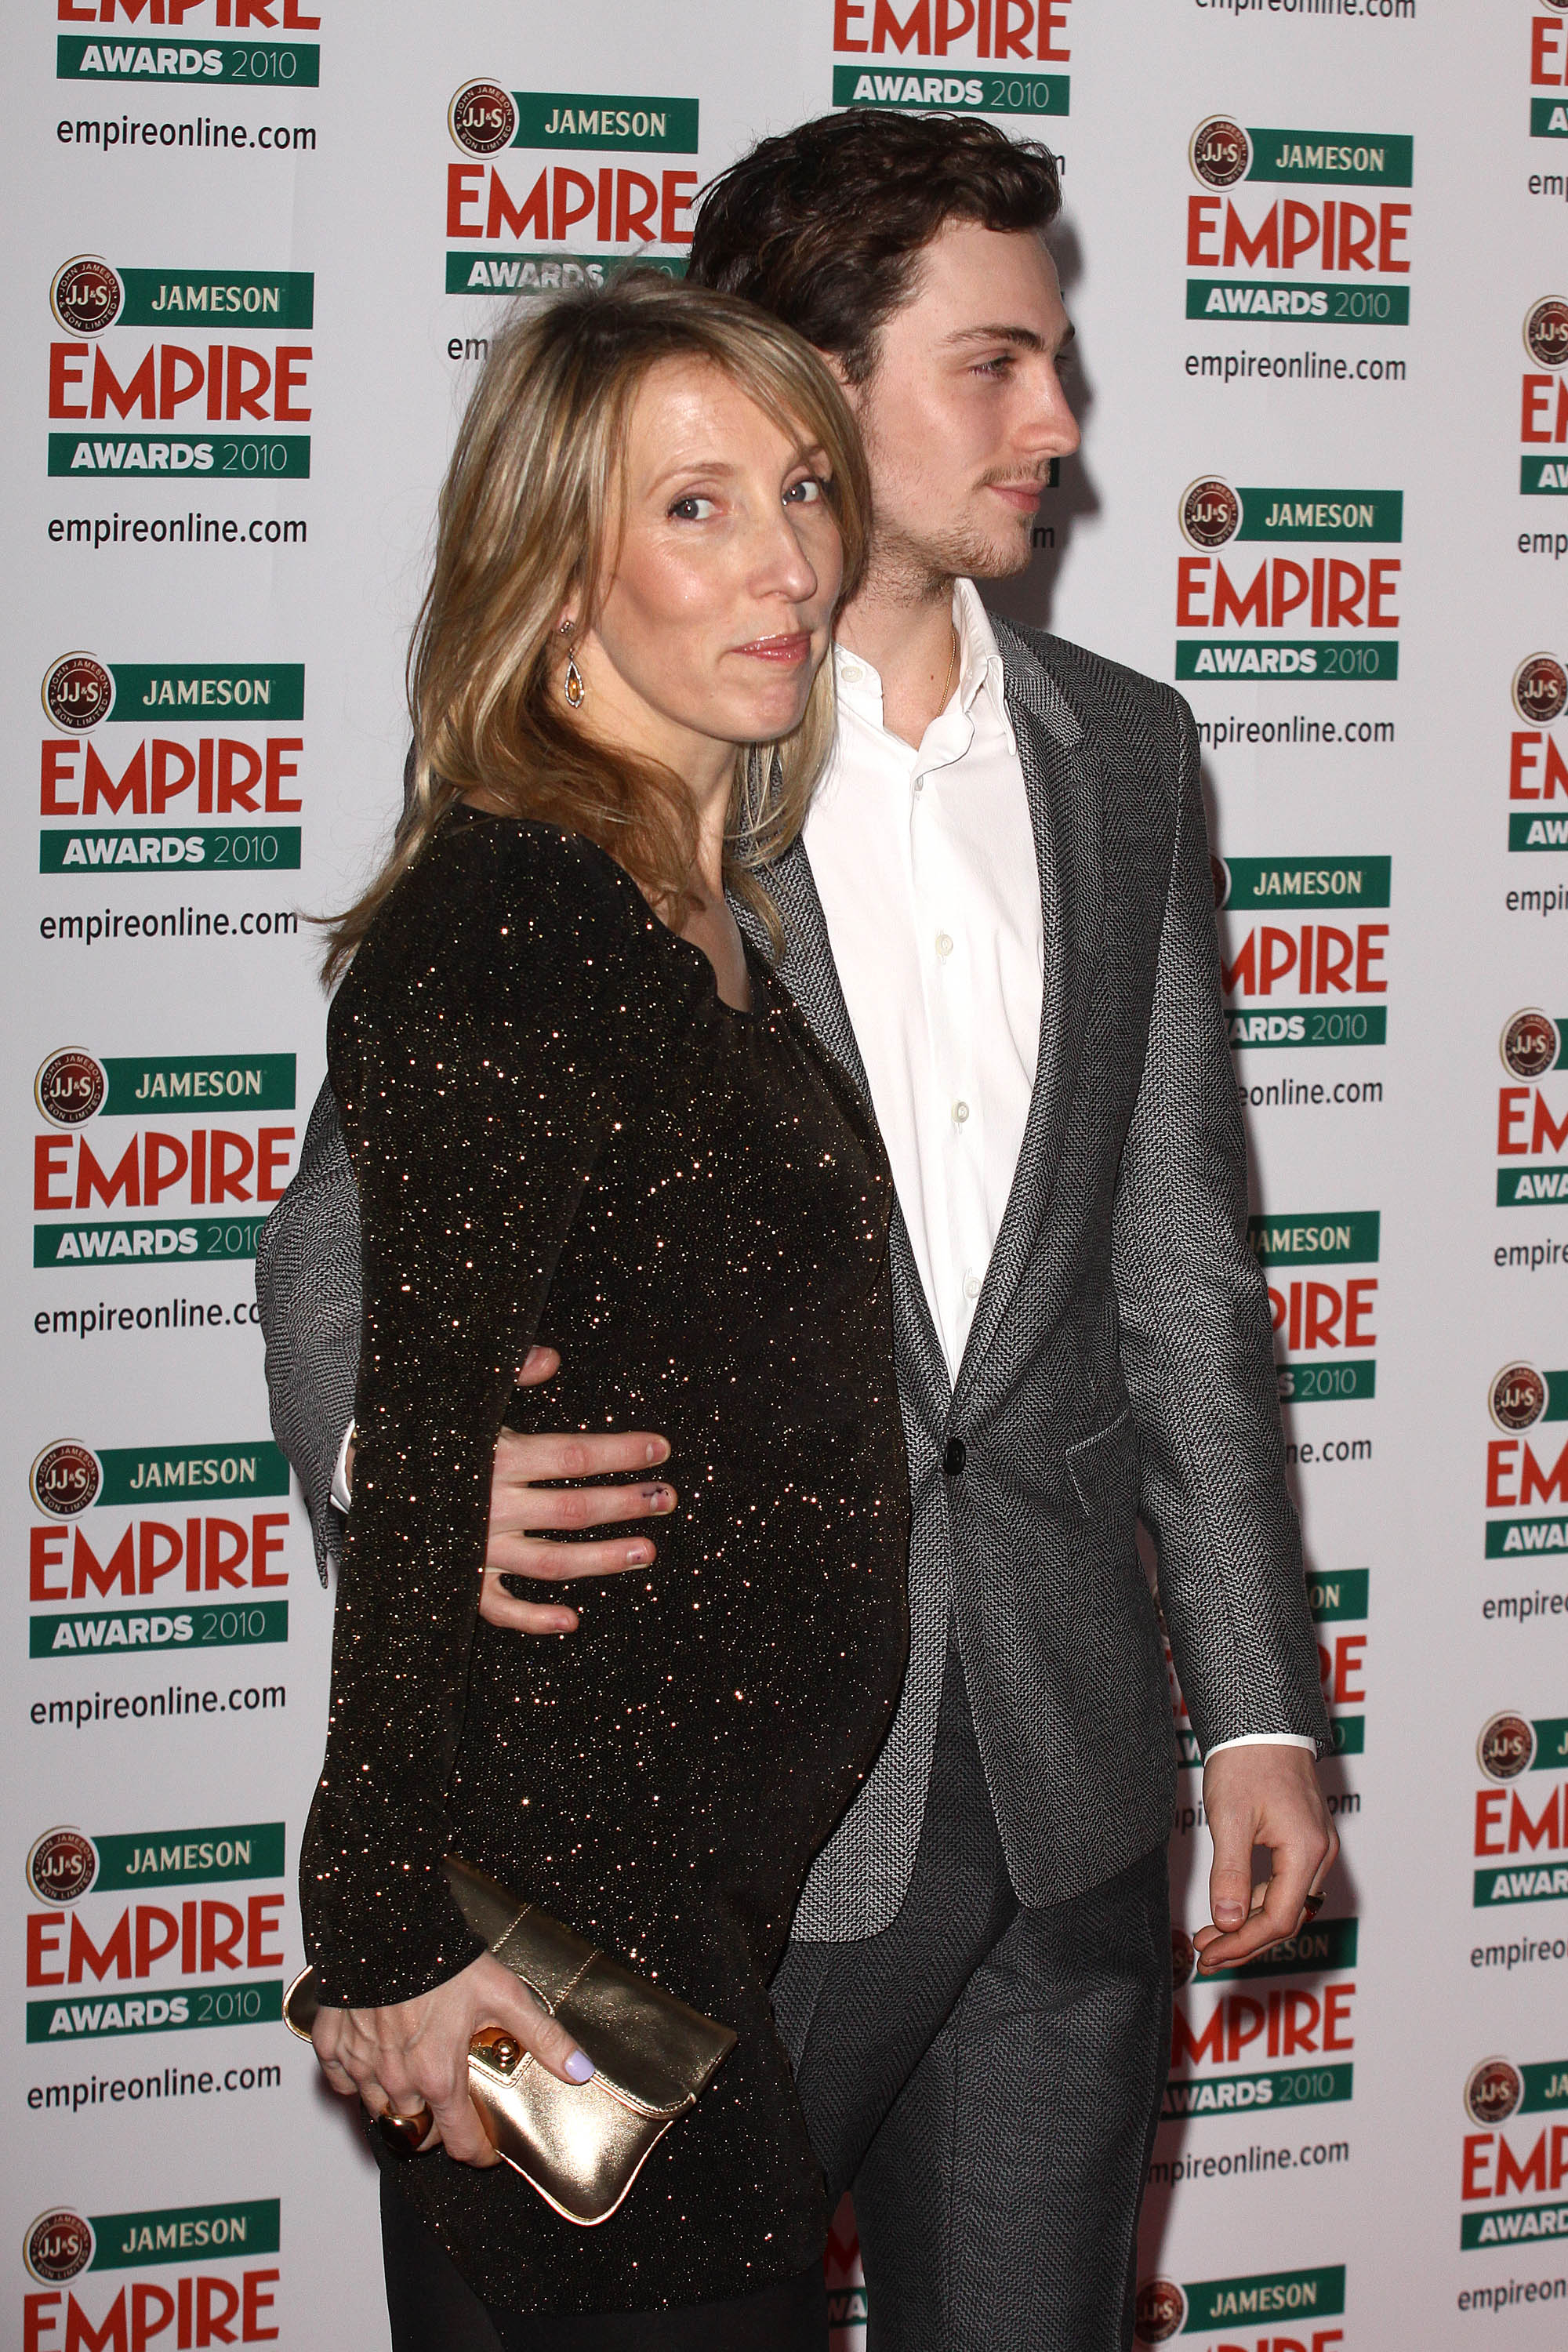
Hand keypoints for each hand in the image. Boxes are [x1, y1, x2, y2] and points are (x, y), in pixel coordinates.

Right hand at [309, 1948, 595, 2165]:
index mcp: (438, 2076)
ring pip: (378, 2111)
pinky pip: (342, 2081)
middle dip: (438, 2130)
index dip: (479, 2151)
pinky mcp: (333, 2043)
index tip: (489, 2146)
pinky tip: (374, 2062)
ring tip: (418, 2084)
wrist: (386, 1923)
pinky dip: (355, 2080)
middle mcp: (396, 2080)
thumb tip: (580, 2069)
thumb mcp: (504, 1995)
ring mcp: (361, 2064)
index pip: (459, 2143)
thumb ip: (542, 2036)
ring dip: (398, 2107)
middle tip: (455, 2107)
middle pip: (415, 2133)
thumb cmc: (442, 1959)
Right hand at [343, 1345, 674, 1637]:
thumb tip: (551, 1359)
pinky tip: (571, 1621)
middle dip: (626, 1504)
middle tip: (666, 1498)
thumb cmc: (421, 1431)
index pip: (574, 1455)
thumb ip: (508, 1374)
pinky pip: (499, 1609)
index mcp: (497, 1458)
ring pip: (551, 1562)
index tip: (659, 1450)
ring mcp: (478, 1549)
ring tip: (647, 1551)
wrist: (358, 1472)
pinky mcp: (460, 1581)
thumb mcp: (463, 1395)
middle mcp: (492, 1506)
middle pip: (574, 1509)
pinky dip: (533, 1620)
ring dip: (603, 1560)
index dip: (621, 1453)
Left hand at [1193, 1744, 1337, 1972]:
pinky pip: (1286, 1884)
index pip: (1277, 1919)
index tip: (1210, 1955)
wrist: (1261, 1722)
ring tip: (1210, 1936)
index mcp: (1306, 1851)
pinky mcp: (1304, 1839)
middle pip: (1286, 1918)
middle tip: (1206, 1953)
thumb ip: (1229, 1874)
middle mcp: (1319, 1854)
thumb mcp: (1231, 1820)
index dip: (1242, 1944)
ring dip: (1249, 1923)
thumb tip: (1226, 1922)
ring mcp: (1316, 1847)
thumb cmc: (1246, 1763)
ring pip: (1286, 1903)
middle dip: (1245, 1940)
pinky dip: (1257, 1900)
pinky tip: (1230, 1908)